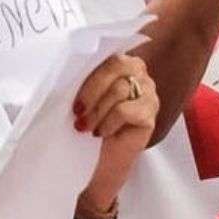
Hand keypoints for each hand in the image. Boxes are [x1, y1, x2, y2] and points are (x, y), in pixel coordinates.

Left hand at [73, 52, 156, 212]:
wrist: (98, 164)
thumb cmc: (89, 127)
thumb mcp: (82, 98)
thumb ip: (83, 79)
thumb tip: (67, 68)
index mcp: (122, 63)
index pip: (109, 54)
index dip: (90, 72)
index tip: (74, 94)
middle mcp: (140, 74)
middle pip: (118, 66)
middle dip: (92, 89)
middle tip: (77, 111)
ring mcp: (149, 94)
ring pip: (120, 89)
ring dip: (97, 110)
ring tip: (86, 127)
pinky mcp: (151, 115)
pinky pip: (126, 110)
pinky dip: (109, 122)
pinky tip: (102, 133)